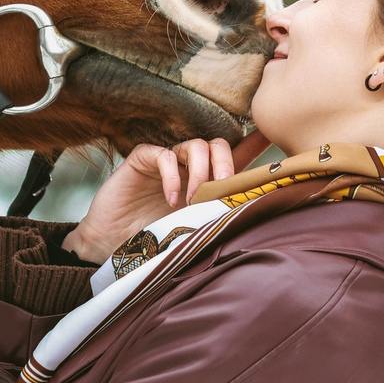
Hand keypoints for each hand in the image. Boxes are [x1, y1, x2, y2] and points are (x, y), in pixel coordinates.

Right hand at [64, 132, 265, 263]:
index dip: (254, 143)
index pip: (234, 154)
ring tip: (194, 200)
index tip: (272, 136)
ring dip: (201, 172)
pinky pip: (164, 154)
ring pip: (195, 146)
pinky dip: (172, 176)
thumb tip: (253, 212)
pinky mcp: (141, 160)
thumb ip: (218, 214)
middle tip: (223, 187)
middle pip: (218, 145)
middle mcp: (187, 166)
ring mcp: (165, 161)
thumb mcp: (195, 227)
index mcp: (204, 179)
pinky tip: (172, 200)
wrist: (111, 246)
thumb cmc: (153, 240)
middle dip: (226, 164)